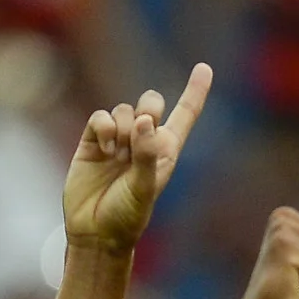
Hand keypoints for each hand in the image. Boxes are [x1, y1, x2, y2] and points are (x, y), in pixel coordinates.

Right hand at [63, 65, 212, 253]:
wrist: (95, 231)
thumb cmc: (127, 216)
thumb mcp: (144, 189)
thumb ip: (147, 154)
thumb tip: (144, 120)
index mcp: (166, 151)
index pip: (185, 115)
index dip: (195, 91)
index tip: (205, 67)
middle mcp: (143, 141)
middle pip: (151, 102)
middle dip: (149, 108)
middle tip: (142, 131)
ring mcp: (117, 140)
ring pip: (124, 110)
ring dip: (123, 128)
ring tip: (117, 156)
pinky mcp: (93, 140)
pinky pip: (101, 116)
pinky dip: (104, 127)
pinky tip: (104, 147)